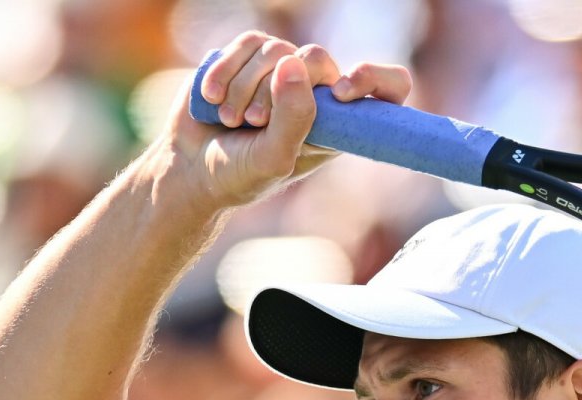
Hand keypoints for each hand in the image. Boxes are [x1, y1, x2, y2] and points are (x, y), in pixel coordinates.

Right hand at [167, 31, 412, 208]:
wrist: (191, 168)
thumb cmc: (241, 175)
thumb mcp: (273, 159)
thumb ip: (294, 118)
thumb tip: (296, 65)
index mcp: (340, 123)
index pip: (389, 88)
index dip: (374, 78)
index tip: (341, 92)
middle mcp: (318, 93)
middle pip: (318, 59)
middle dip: (277, 90)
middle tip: (254, 122)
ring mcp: (285, 72)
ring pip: (277, 50)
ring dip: (246, 86)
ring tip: (231, 120)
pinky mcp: (252, 57)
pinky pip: (249, 43)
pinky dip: (226, 70)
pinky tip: (212, 98)